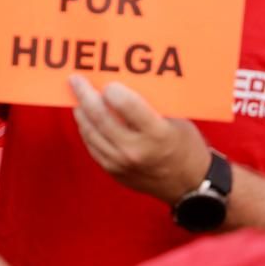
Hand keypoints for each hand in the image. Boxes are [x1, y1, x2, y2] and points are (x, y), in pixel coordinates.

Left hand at [69, 75, 210, 203]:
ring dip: (81, 111)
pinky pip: (92, 146)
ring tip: (77, 96)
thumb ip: (151, 103)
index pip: (125, 105)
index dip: (112, 90)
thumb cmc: (185, 145)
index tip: (108, 81)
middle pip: (101, 117)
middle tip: (76, 79)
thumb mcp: (177, 120)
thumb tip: (125, 81)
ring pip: (91, 132)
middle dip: (85, 94)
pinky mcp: (113, 171)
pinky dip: (86, 129)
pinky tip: (84, 117)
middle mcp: (136, 150)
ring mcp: (121, 163)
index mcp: (157, 134)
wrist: (188, 185)